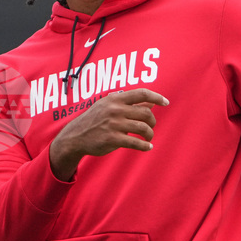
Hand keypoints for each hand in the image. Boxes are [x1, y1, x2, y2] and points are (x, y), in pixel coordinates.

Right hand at [49, 89, 168, 180]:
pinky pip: (136, 143)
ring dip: (149, 134)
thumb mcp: (109, 106)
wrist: (75, 136)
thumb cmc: (95, 120)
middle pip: (146, 113)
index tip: (166, 102)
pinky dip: (145, 146)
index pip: (142, 93)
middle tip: (151, 127)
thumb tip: (151, 104)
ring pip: (143, 128)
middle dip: (152, 121)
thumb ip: (130, 104)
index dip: (156, 97)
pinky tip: (147, 147)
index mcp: (115, 99)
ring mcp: (114, 124)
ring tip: (148, 138)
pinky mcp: (112, 139)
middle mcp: (115, 109)